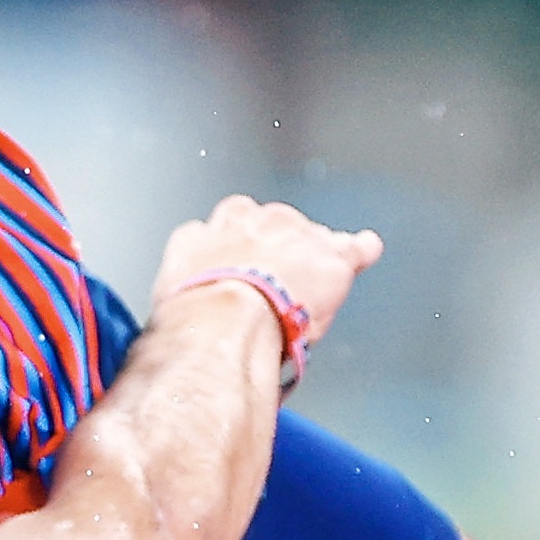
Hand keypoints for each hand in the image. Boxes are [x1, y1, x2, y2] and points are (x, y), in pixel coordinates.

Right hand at [148, 197, 384, 342]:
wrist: (224, 320)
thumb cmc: (195, 310)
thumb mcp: (174, 276)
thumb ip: (187, 263)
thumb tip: (184, 275)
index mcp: (225, 221)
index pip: (237, 219)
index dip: (241, 246)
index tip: (239, 264)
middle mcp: (266, 220)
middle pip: (280, 225)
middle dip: (279, 249)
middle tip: (271, 284)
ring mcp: (302, 238)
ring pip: (312, 238)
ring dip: (312, 256)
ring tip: (307, 284)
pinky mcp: (333, 261)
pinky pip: (355, 248)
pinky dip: (361, 250)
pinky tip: (365, 250)